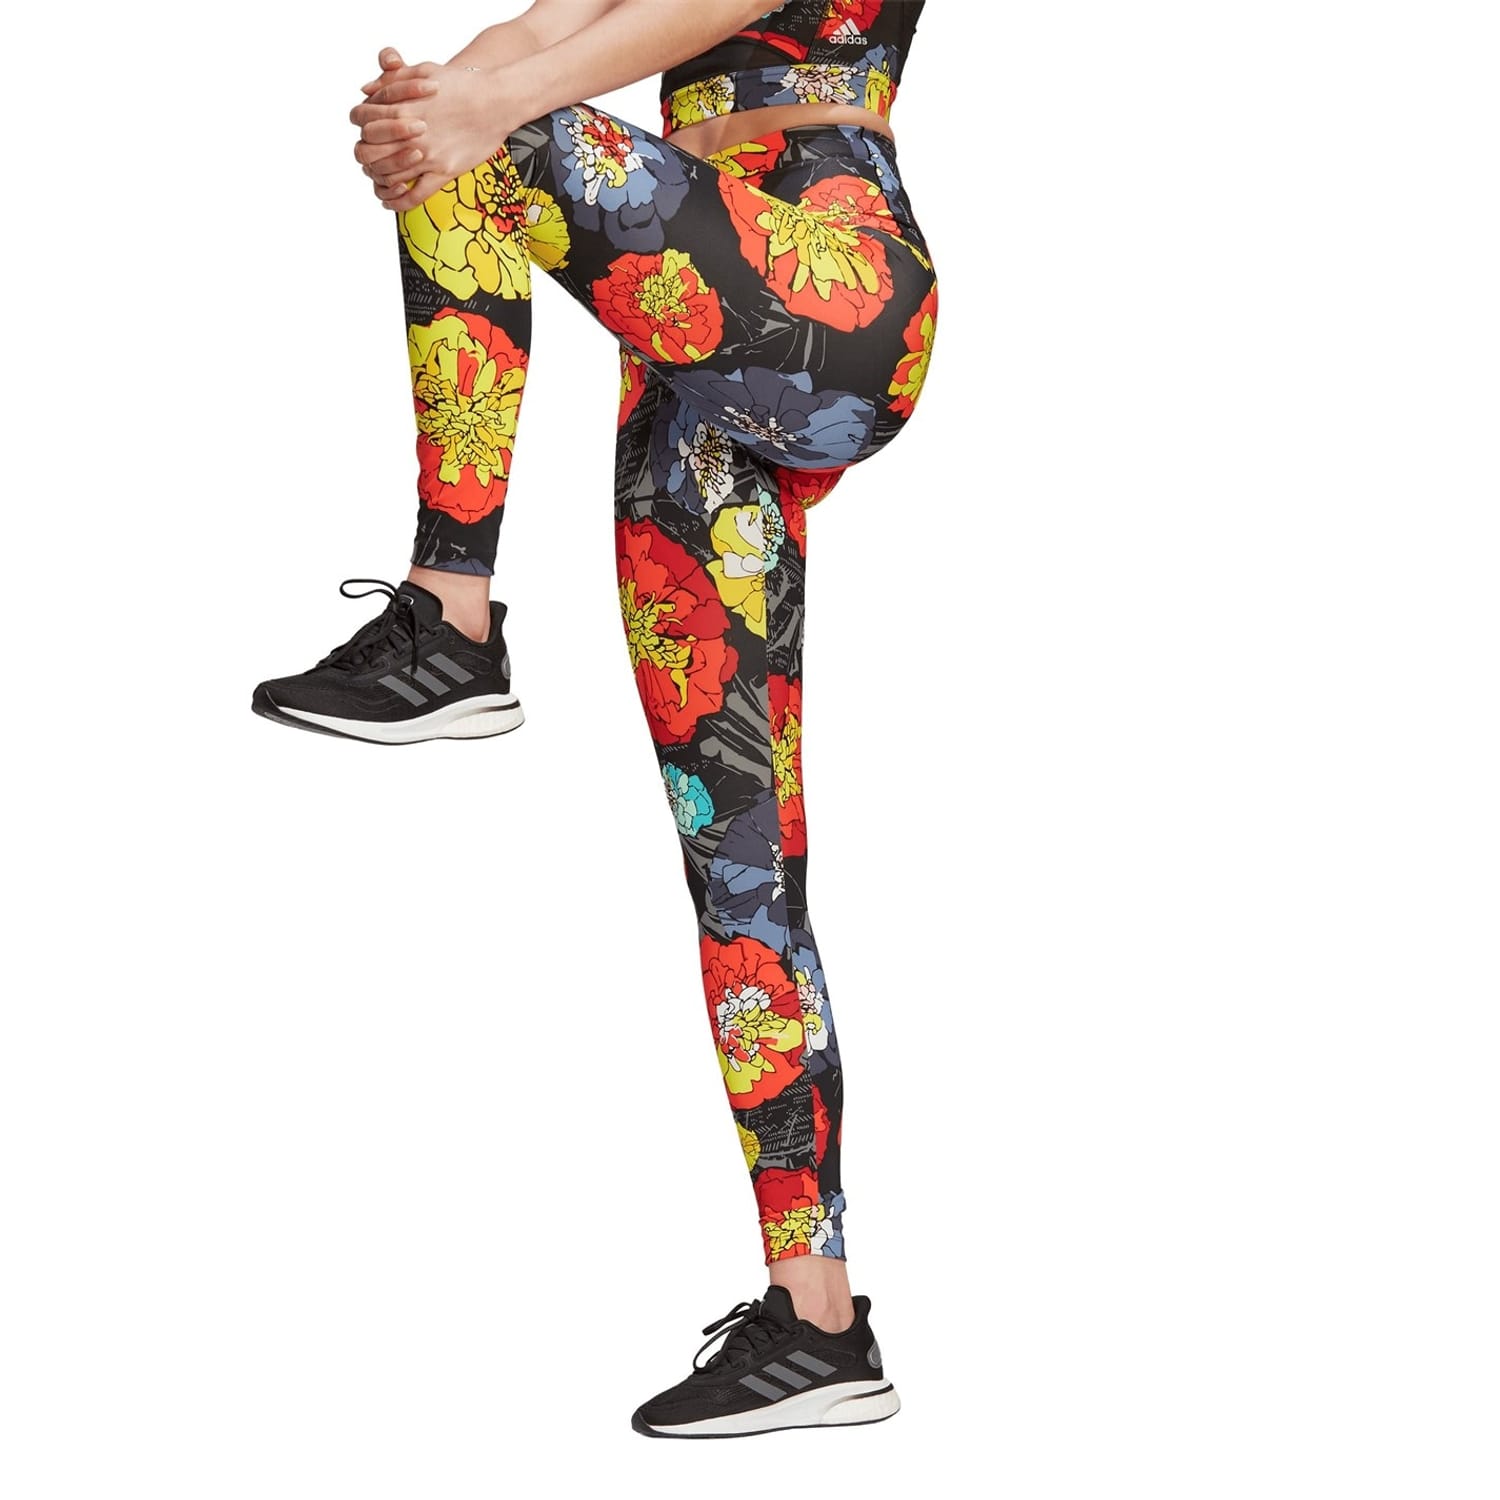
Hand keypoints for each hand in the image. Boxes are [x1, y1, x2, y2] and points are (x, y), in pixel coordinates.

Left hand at [350, 54, 516, 211]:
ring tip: (381, 181)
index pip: (362, 123)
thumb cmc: (461, 84)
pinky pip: (415, 195)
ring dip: (380, 180)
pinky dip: (398, 202)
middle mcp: (409, 135)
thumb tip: (366, 91)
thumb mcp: (421, 70)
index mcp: (399, 108)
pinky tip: (392, 202)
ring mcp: (427, 156)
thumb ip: (391, 80)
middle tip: (371, 160)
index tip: (366, 135)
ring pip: (389, 177)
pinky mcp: (444, 172)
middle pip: (369, 154)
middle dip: (365, 158)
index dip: (361, 129)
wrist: (494, 101)